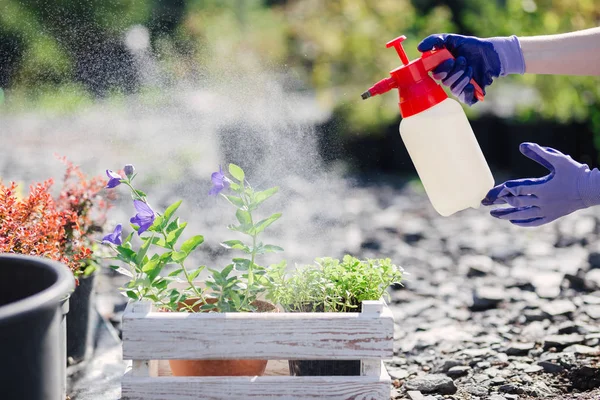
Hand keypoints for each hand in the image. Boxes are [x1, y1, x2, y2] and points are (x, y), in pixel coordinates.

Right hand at [417, 34, 524, 104]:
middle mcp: (449, 80)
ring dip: (464, 76)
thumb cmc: (470, 47)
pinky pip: (465, 99)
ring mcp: (458, 88)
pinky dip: (468, 91)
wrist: (491, 54)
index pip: (436, 74)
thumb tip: (419, 48)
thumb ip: (434, 41)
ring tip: (471, 68)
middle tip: (463, 60)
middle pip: (445, 81)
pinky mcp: (469, 95)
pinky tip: (472, 83)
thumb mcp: (451, 39)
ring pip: (454, 89)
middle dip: (456, 70)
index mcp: (442, 69)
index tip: (450, 59)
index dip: (442, 69)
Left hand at [482, 143, 599, 226]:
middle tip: (485, 203)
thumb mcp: (558, 160)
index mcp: (542, 187)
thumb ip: (539, 153)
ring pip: (523, 215)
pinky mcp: (552, 216)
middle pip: (517, 203)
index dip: (504, 190)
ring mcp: (547, 210)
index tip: (492, 191)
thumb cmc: (575, 172)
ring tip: (494, 214)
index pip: (518, 189)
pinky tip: (513, 221)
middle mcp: (543, 201)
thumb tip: (522, 145)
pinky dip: (522, 222)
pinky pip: (534, 221)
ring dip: (507, 215)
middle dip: (500, 203)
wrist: (591, 190)